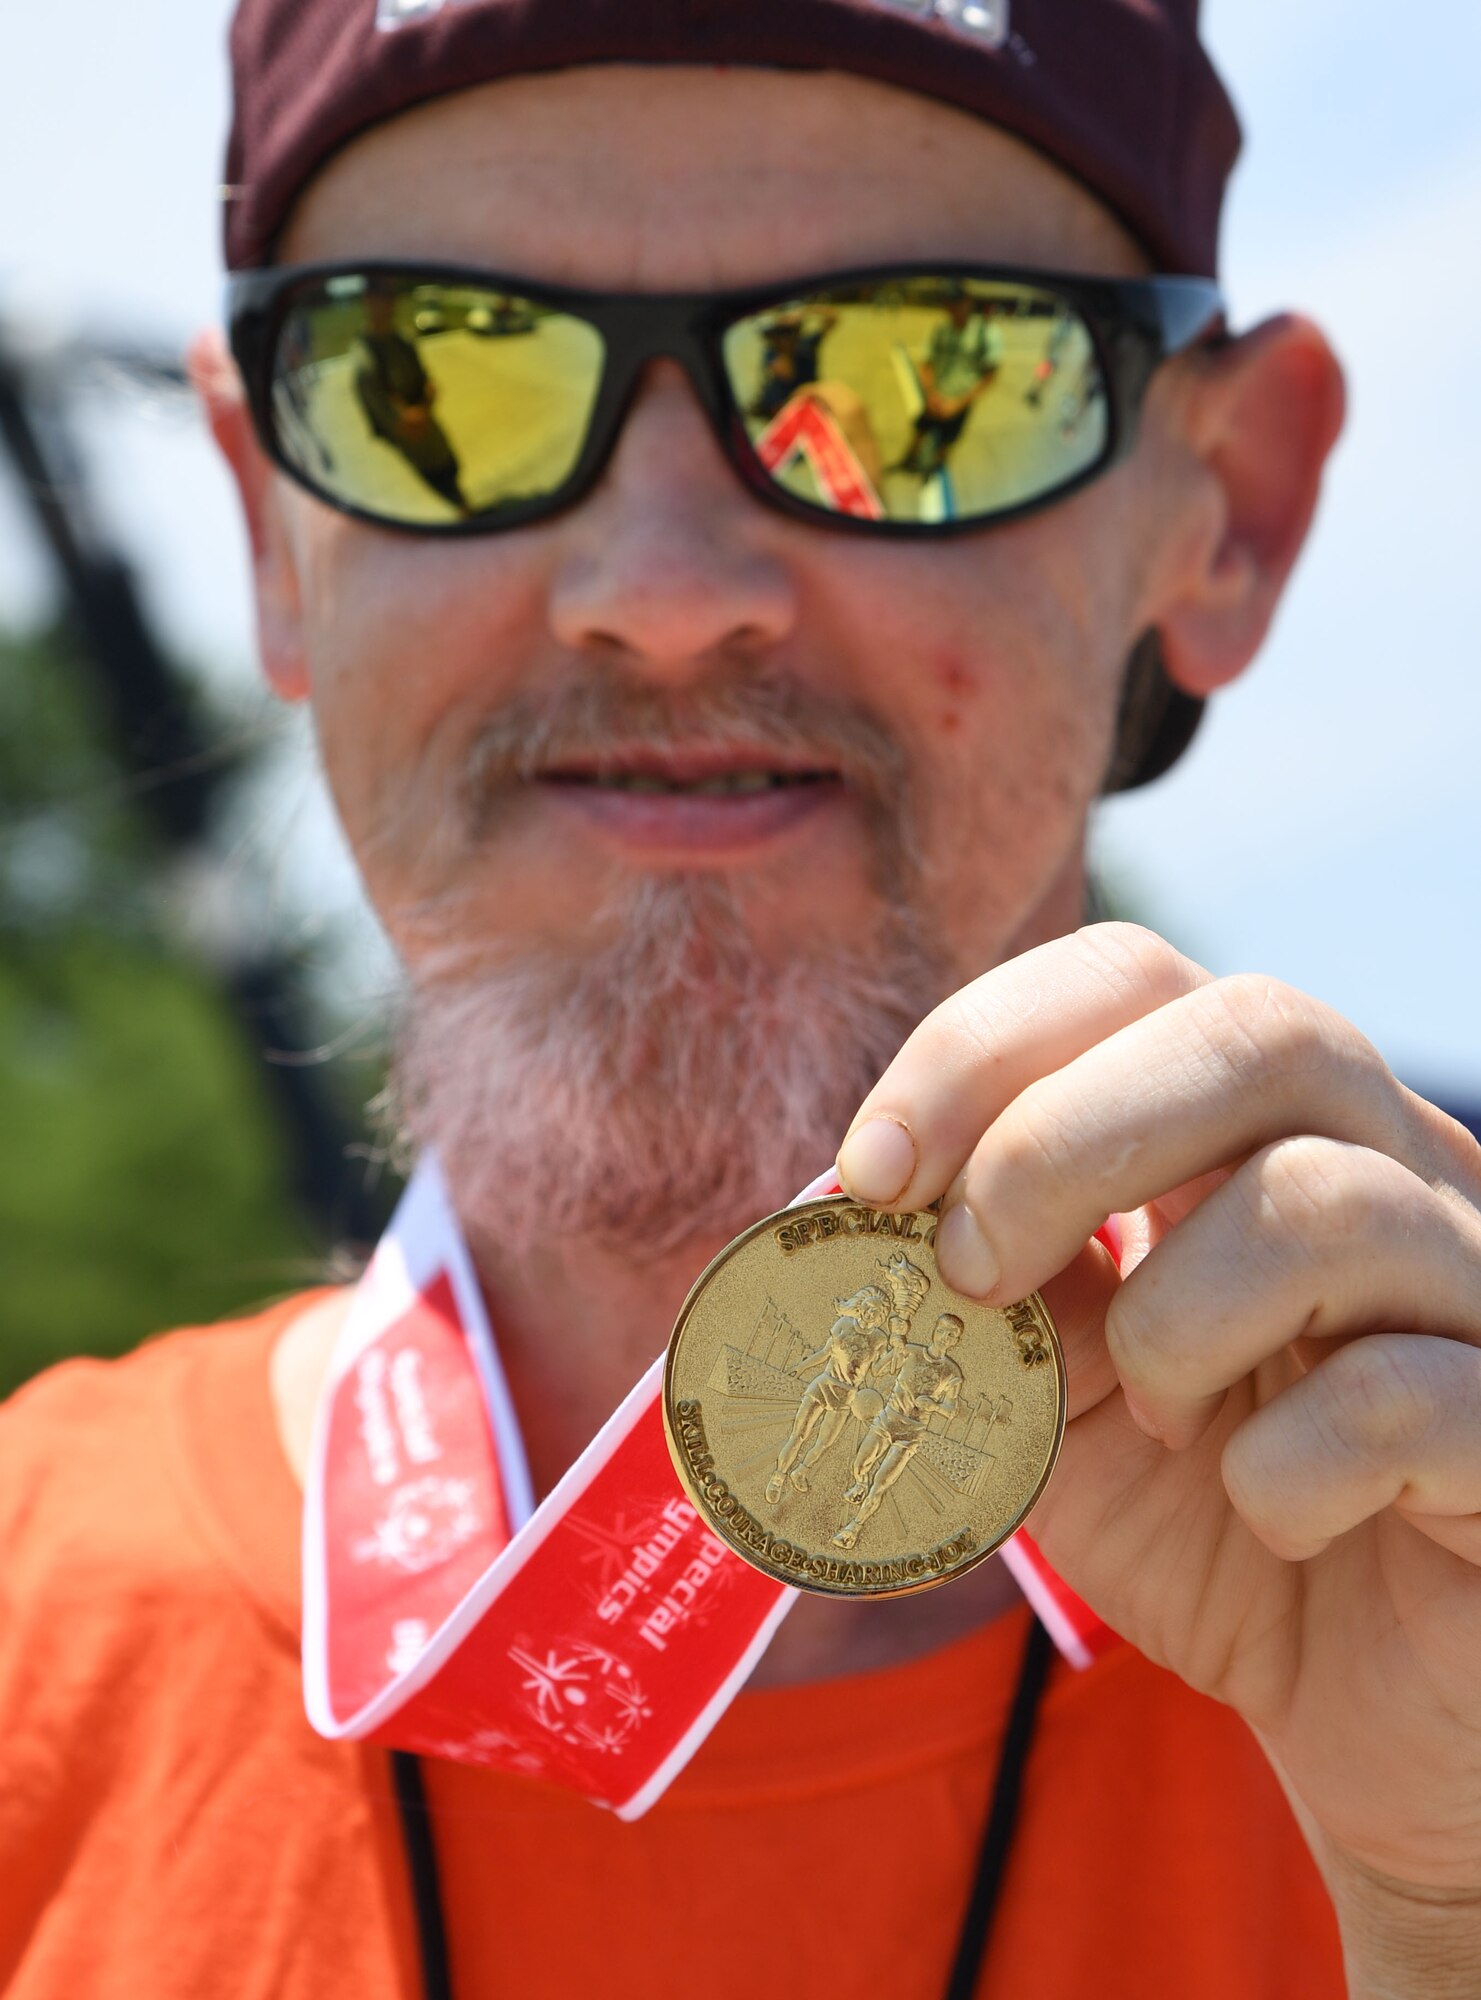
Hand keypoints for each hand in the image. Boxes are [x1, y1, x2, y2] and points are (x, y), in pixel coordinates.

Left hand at [837, 924, 1480, 1988]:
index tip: (870, 1173)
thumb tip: (838, 1219)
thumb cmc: (1210, 1518)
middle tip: (972, 1273)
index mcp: (1259, 1126)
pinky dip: (1281, 1472)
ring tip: (1164, 1418)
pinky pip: (1398, 1396)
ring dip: (1173, 1327)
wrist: (1368, 1706)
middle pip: (1253, 1028)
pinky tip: (1274, 1515)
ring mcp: (1476, 1286)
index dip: (984, 1048)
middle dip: (1057, 1142)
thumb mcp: (1058, 1392)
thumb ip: (981, 1293)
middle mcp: (1391, 1163)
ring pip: (1321, 1202)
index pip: (1132, 977)